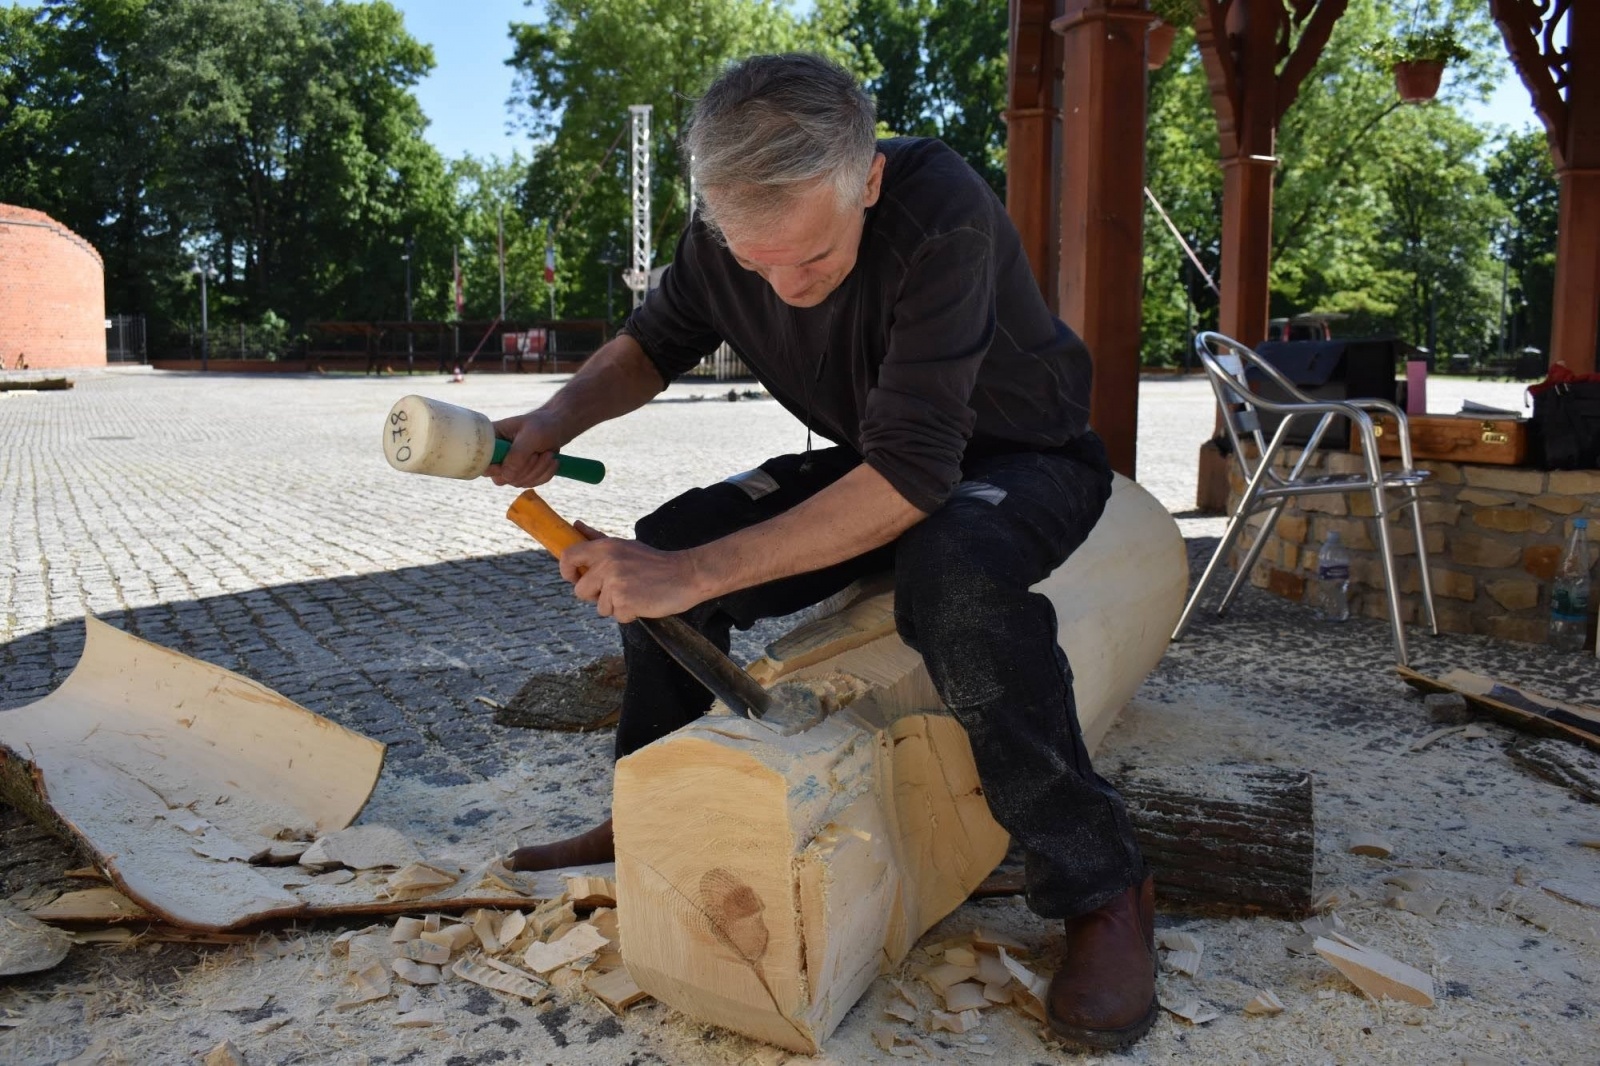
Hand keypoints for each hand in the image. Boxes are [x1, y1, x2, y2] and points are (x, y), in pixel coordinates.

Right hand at [486, 411, 565, 487]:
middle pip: (500, 478)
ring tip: (548, 454)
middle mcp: (496, 456)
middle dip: (524, 469)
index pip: (481, 462)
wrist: (556, 428)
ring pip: (518, 482)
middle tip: (537, 453)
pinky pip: (531, 484)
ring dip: (538, 470)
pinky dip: (544, 474)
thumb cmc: (541, 426)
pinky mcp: (522, 475)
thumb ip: (518, 455)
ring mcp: (508, 468)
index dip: (493, 468)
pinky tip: (551, 461)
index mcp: (491, 441)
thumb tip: (507, 476)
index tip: (511, 463)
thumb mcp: (531, 436)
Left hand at [560, 523, 714, 622]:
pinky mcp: (625, 602)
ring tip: (636, 593)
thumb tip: (575, 525)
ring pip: (600, 607)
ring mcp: (615, 584)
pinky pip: (617, 617)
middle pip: (580, 590)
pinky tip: (644, 602)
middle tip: (619, 590)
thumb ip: (597, 539)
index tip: (574, 577)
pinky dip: (630, 614)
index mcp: (606, 548)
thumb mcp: (625, 546)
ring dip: (616, 606)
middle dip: (596, 596)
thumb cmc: (655, 562)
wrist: (687, 575)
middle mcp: (607, 564)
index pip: (569, 557)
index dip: (566, 571)